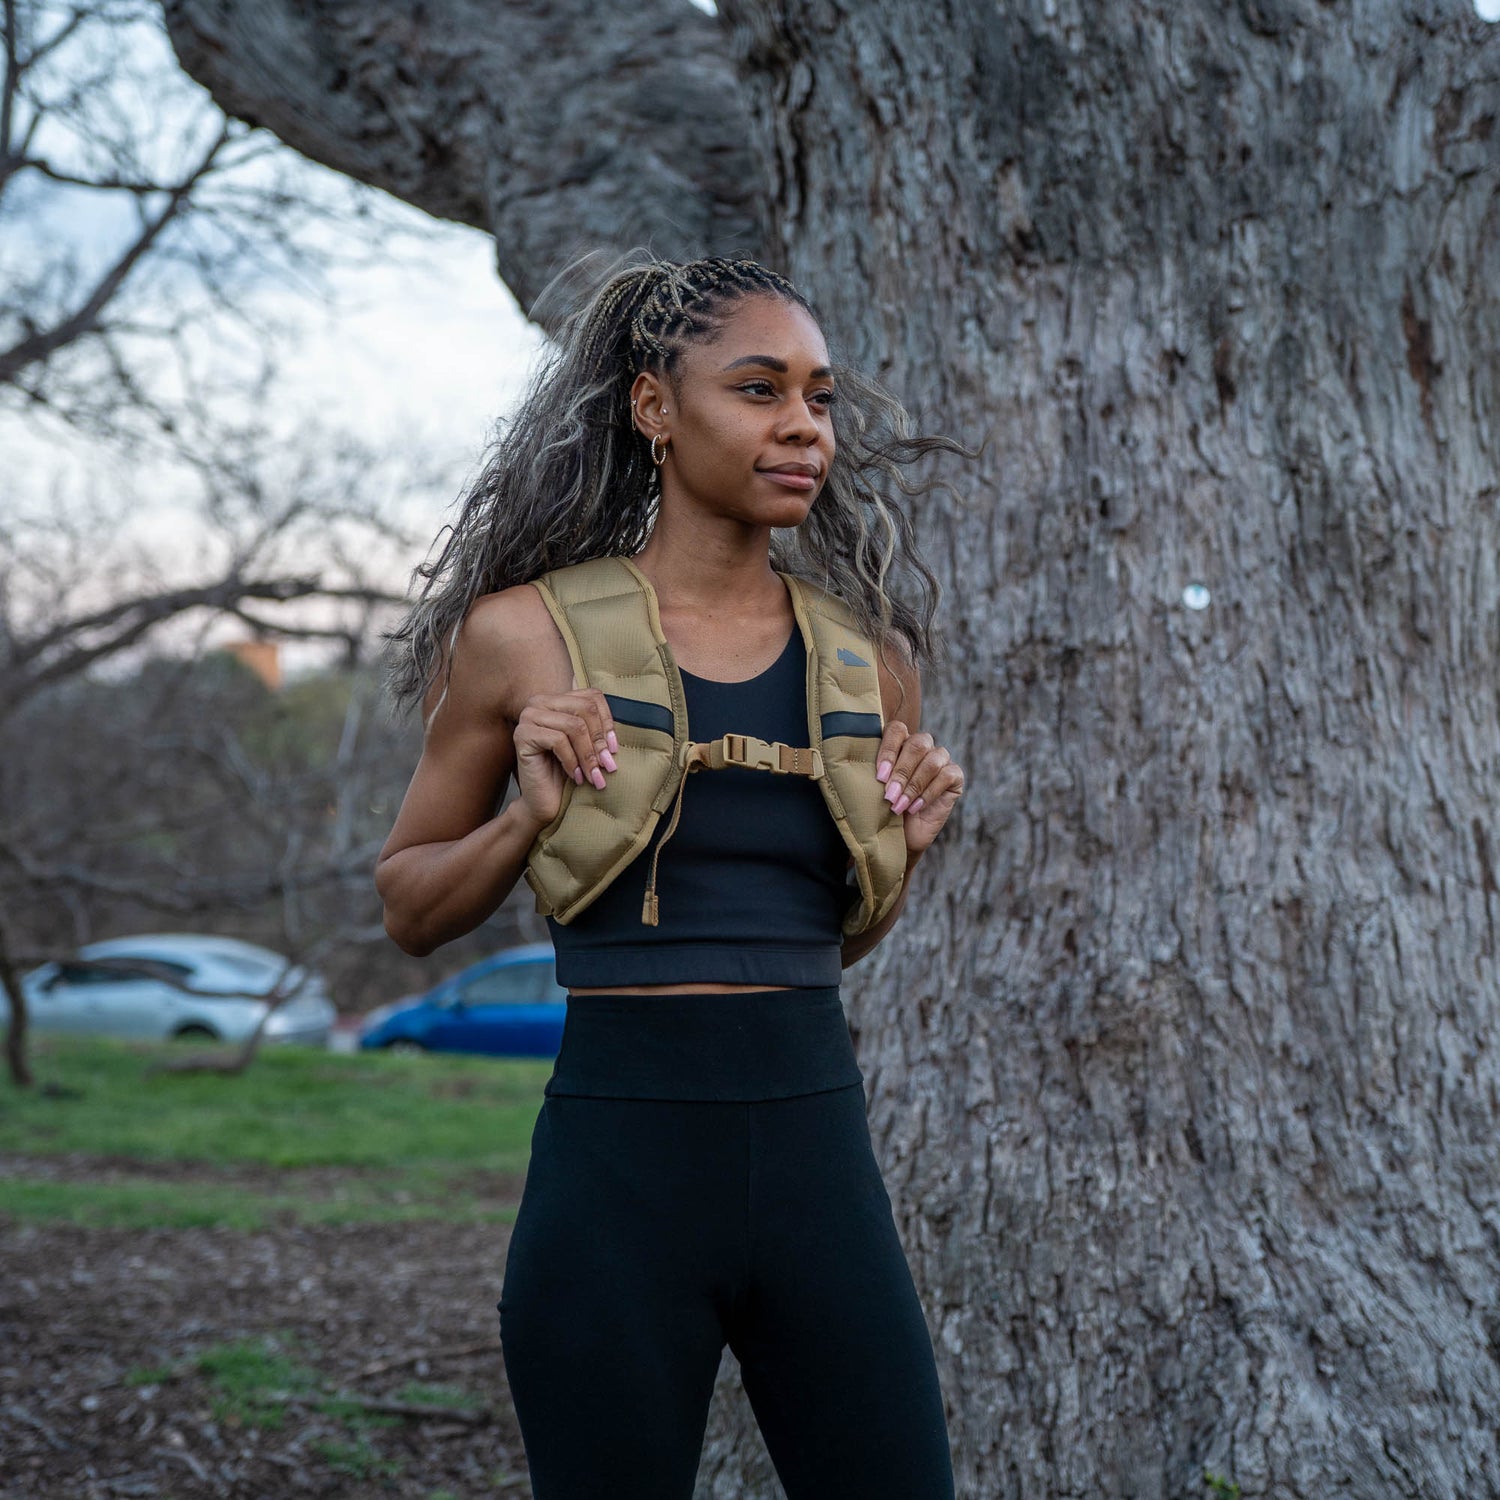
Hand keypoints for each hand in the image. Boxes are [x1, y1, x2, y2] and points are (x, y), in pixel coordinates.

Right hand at [512, 688, 618, 828]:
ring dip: (588, 755)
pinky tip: (577, 776)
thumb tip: (627, 717)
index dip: (608, 722)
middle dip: (599, 740)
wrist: (544, 802)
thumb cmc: (570, 772)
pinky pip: (558, 741)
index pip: (593, 696)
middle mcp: (540, 702)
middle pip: (584, 709)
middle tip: (607, 765)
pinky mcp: (522, 734)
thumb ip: (599, 726)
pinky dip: (572, 761)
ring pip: (574, 726)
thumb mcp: (589, 744)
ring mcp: (528, 716)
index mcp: (558, 699)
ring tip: (594, 776)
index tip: (614, 749)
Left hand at [874, 721, 964, 855]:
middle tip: (889, 795)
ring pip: (932, 761)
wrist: (901, 835)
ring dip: (913, 786)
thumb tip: (870, 766)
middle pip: (917, 744)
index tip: (880, 776)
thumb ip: (876, 771)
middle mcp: (922, 746)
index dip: (889, 750)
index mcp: (900, 742)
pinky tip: (915, 807)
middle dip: (901, 772)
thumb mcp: (875, 788)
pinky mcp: (955, 776)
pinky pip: (946, 776)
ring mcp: (940, 759)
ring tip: (899, 806)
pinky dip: (928, 793)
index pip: (897, 730)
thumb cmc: (884, 809)